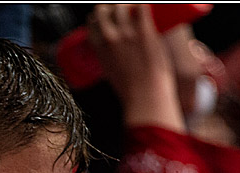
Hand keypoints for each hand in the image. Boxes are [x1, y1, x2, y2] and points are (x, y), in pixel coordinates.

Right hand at [85, 4, 183, 130]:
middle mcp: (110, 38)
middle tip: (124, 13)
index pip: (92, 23)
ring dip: (128, 6)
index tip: (108, 20)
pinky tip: (147, 11)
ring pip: (121, 6)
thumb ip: (111, 62)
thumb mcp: (111, 75)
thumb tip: (116, 61)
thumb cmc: (131, 92)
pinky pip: (141, 7)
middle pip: (104, 10)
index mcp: (99, 49)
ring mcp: (126, 34)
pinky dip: (144, 7)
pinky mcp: (144, 32)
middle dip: (113, 9)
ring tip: (136, 13)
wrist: (145, 97)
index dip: (100, 18)